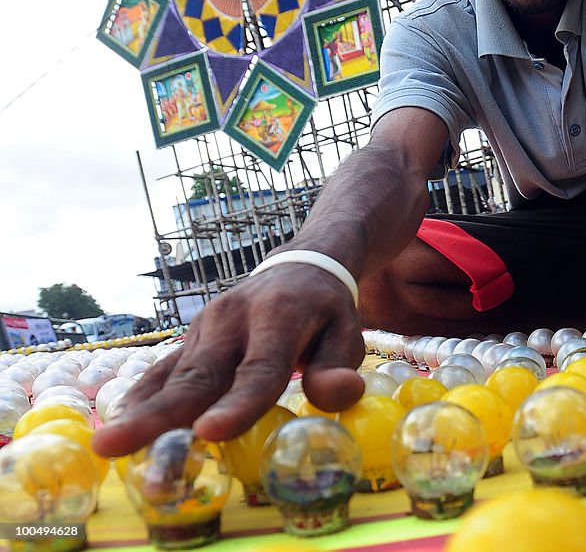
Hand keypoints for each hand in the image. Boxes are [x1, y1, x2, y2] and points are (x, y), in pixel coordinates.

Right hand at [92, 265, 364, 457]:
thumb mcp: (347, 333)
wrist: (298, 267)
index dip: (237, 403)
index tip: (210, 433)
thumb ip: (337, 367)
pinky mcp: (191, 339)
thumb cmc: (324, 312)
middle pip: (199, 375)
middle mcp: (233, 321)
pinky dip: (140, 397)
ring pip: (174, 376)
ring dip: (142, 413)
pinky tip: (117, 423)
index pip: (259, 368)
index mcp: (279, 318)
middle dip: (160, 415)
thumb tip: (342, 395)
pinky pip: (163, 369)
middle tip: (119, 446)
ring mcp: (205, 328)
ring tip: (109, 446)